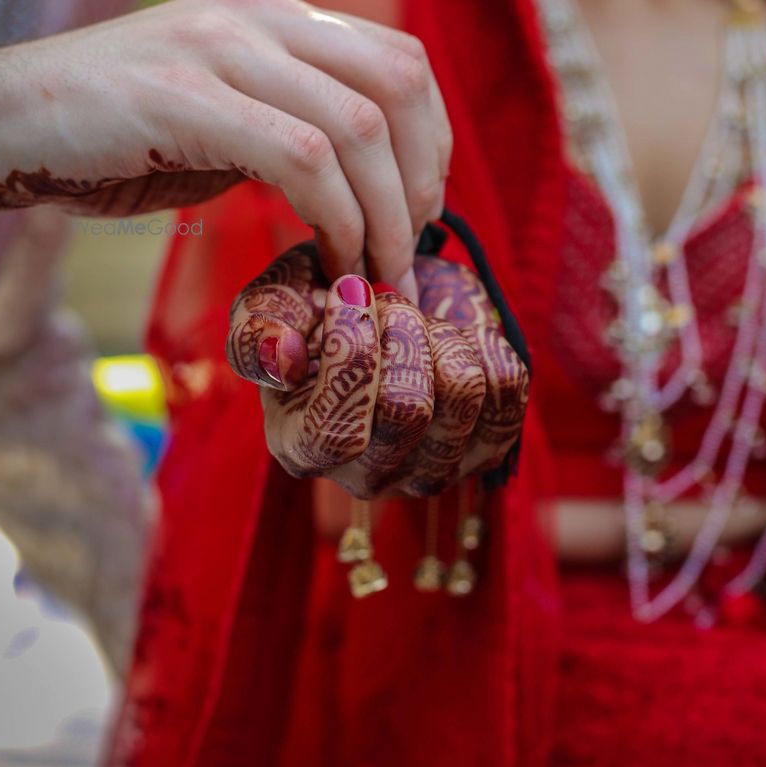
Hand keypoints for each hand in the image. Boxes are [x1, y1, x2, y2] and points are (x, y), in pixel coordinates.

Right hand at [0, 0, 451, 296]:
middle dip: (422, 180)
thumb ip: (292, 126)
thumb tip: (371, 187)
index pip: (399, 59)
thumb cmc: (113, 133)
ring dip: (386, 216)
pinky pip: (302, 159)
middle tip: (408, 251)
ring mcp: (220, 51)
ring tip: (376, 273)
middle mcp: (258, 16)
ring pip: (358, 127)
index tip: (422, 210)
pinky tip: (329, 262)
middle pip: (397, 84)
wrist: (1, 120)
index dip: (432, 141)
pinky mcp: (184, 99)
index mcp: (274, 13)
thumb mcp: (222, 113)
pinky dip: (336, 221)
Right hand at [226, 246, 528, 495]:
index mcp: (304, 448)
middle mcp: (371, 475)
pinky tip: (453, 335)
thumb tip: (282, 357)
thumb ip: (258, 330)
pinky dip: (483, 343)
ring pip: (463, 395)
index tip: (351, 291)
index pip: (337, 432)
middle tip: (389, 301)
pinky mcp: (487, 445)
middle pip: (407, 411)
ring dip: (442, 334)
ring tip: (420, 319)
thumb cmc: (317, 306)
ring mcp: (433, 468)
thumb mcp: (274, 303)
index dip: (351, 356)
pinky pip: (507, 389)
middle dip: (402, 333)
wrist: (384, 299)